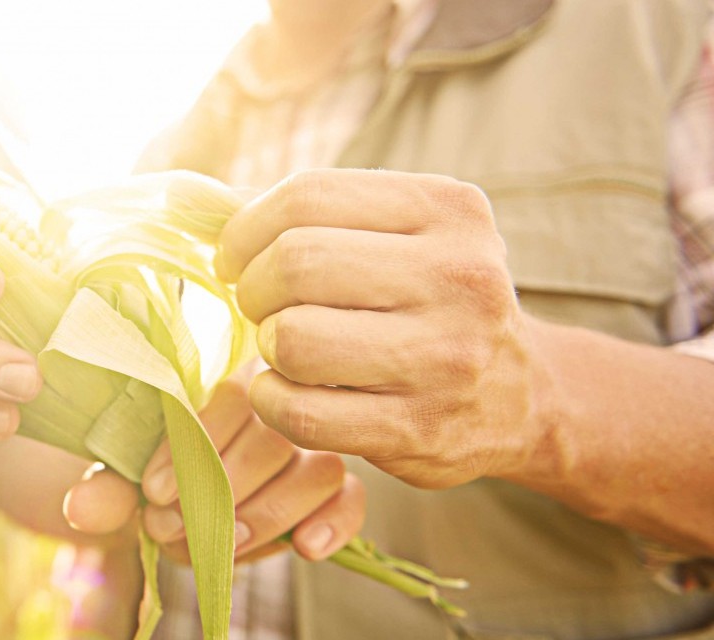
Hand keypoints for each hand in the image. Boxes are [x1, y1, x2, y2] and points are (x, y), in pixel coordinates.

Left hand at [63, 372, 365, 563]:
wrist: (180, 499)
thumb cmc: (160, 475)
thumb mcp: (128, 480)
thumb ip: (109, 489)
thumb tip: (80, 508)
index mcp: (228, 383)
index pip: (226, 398)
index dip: (190, 450)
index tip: (151, 493)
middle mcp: (278, 407)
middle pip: (273, 437)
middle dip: (220, 491)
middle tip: (174, 525)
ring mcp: (313, 447)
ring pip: (316, 470)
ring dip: (267, 513)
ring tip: (223, 543)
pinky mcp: (337, 489)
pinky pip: (352, 498)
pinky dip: (334, 523)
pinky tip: (305, 547)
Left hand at [218, 169, 549, 488]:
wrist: (524, 395)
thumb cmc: (430, 300)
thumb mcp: (403, 233)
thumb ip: (313, 212)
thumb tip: (199, 202)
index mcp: (449, 210)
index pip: (308, 196)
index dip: (245, 227)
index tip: (235, 257)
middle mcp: (459, 277)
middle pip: (295, 263)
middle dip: (253, 287)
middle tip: (258, 305)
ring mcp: (444, 359)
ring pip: (292, 340)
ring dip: (265, 345)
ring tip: (283, 346)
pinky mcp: (419, 429)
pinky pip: (299, 412)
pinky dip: (270, 399)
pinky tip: (284, 390)